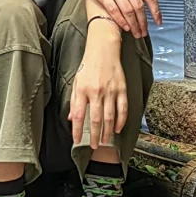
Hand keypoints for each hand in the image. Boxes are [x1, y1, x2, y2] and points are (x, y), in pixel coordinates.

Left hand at [70, 25, 128, 150]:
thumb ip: (74, 100)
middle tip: (94, 146)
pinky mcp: (122, 89)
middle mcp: (96, 92)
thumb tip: (72, 118)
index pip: (79, 115)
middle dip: (94, 136)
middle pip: (95, 120)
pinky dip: (121, 121)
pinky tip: (117, 129)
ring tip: (105, 141)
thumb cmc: (88, 66)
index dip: (77, 130)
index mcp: (83, 90)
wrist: (103, 50)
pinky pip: (123, 109)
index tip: (76, 141)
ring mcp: (111, 91)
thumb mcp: (76, 81)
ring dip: (107, 132)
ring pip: (109, 117)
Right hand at [78, 0, 160, 37]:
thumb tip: (147, 0)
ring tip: (136, 33)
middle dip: (143, 22)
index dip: (156, 11)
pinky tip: (124, 27)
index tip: (158, 22)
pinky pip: (114, 10)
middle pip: (138, 7)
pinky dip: (120, 20)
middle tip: (144, 32)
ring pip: (128, 10)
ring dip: (133, 24)